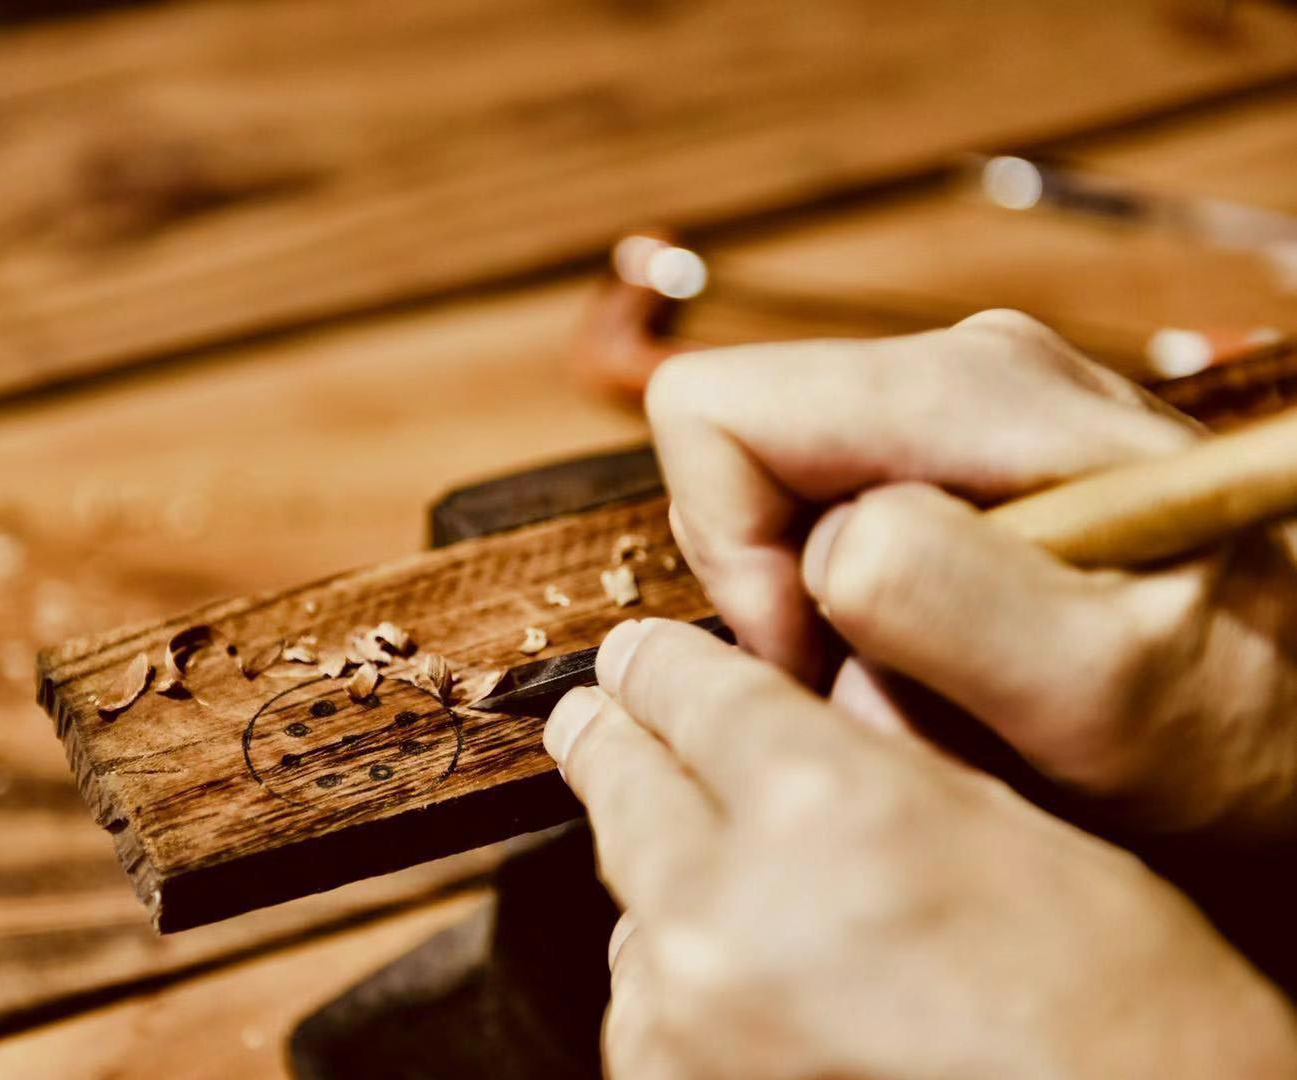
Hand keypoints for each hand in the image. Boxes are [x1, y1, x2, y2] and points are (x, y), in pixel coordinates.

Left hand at [545, 619, 1296, 1079]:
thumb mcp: (1015, 830)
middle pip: (617, 779)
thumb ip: (875, 752)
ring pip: (629, 899)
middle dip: (618, 740)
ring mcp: (683, 1017)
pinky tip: (746, 982)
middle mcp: (724, 906)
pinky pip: (645, 1002)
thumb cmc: (1121, 1019)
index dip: (656, 663)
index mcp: (819, 803)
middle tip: (600, 718)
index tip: (637, 658)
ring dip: (662, 876)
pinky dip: (678, 980)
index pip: (680, 685)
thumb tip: (785, 706)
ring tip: (726, 880)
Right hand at [646, 311, 1296, 841]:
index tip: (813, 658)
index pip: (717, 410)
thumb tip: (819, 545)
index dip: (730, 545)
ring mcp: (962, 412)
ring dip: (821, 615)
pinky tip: (956, 664)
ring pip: (777, 498)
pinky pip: (829, 524)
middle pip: (737, 450)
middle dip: (774, 589)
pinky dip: (859, 615)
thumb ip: (940, 593)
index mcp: (973, 389)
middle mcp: (959, 369)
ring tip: (938, 683)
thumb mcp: (1097, 684)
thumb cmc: (1244, 719)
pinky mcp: (965, 460)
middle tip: (882, 688)